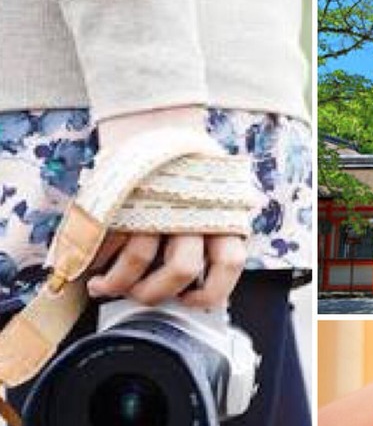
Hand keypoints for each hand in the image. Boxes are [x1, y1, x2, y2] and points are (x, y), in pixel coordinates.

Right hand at [87, 106, 246, 307]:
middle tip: (139, 295)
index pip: (228, 263)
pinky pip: (108, 241)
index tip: (189, 302)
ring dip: (119, 282)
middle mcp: (192, 210)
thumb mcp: (221, 194)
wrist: (155, 123)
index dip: (209, 293)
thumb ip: (225, 228)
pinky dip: (97, 261)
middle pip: (182, 269)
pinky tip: (93, 266)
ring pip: (141, 258)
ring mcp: (154, 205)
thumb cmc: (187, 169)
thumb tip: (217, 277)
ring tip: (105, 285)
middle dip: (155, 293)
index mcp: (223, 214)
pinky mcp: (122, 200)